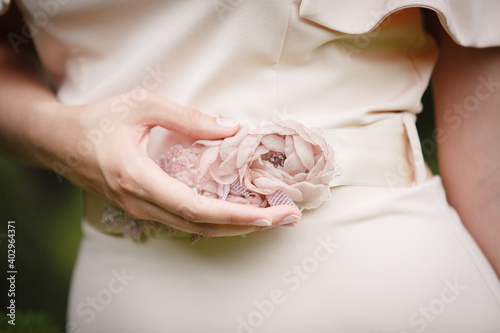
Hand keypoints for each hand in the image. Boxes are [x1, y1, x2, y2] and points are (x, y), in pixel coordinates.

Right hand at [34, 90, 300, 236]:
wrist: (57, 142)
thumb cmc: (97, 121)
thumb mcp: (141, 106)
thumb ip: (187, 118)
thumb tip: (231, 129)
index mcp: (139, 178)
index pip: (196, 207)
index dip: (235, 214)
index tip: (268, 214)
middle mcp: (142, 203)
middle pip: (201, 225)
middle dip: (246, 224)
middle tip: (284, 218)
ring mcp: (140, 210)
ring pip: (194, 228)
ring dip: (233, 226)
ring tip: (268, 218)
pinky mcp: (142, 208)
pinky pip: (183, 221)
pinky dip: (213, 221)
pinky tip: (234, 214)